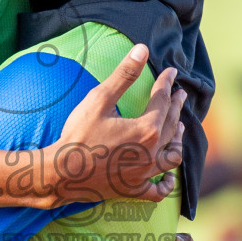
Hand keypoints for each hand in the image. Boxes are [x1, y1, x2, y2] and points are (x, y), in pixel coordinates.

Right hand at [48, 45, 187, 206]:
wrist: (61, 173)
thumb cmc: (79, 135)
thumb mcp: (99, 99)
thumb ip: (123, 75)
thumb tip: (142, 50)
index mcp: (147, 129)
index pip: (162, 100)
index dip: (167, 83)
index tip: (171, 72)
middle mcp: (151, 152)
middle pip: (171, 125)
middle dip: (176, 107)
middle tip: (180, 95)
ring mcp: (144, 173)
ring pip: (172, 156)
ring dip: (177, 139)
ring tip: (179, 128)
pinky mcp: (133, 189)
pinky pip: (157, 190)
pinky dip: (166, 184)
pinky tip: (169, 178)